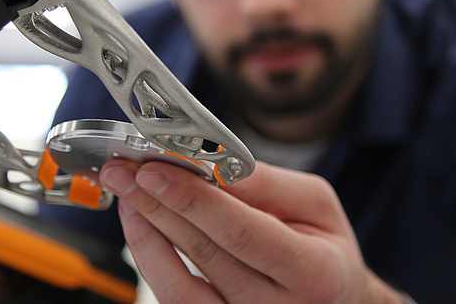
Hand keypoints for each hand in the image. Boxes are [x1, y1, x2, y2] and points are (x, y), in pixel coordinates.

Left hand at [99, 159, 403, 303]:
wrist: (331, 300)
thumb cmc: (323, 247)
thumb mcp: (316, 203)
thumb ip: (267, 184)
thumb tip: (212, 164)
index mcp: (314, 272)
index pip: (243, 234)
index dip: (195, 201)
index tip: (156, 170)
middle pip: (205, 255)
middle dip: (158, 205)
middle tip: (124, 170)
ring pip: (179, 287)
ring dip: (146, 234)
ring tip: (126, 194)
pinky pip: (174, 299)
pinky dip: (151, 258)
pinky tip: (140, 224)